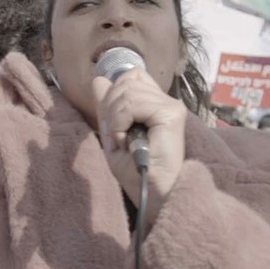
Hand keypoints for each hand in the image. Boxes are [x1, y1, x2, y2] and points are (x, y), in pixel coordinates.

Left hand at [91, 67, 188, 231]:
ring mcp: (170, 106)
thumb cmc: (135, 171)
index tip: (112, 123)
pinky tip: (126, 140)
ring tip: (122, 140)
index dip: (114, 92)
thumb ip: (107, 106)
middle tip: (116, 136)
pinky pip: (133, 104)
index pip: (131, 75)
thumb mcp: (113, 133)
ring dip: (114, 117)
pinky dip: (120, 122)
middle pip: (127, 80)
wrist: (151, 193)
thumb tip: (98, 79)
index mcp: (154, 103)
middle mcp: (164, 101)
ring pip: (128, 90)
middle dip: (110, 106)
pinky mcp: (171, 114)